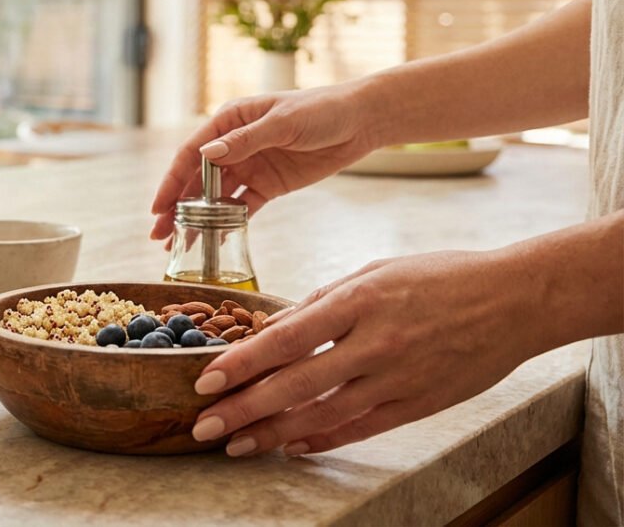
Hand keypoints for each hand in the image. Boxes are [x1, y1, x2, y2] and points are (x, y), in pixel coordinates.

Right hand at [150, 83, 383, 239]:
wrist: (361, 121)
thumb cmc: (321, 109)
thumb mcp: (283, 122)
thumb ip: (245, 140)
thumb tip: (207, 155)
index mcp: (230, 121)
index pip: (191, 154)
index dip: (171, 182)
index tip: (157, 208)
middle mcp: (234, 145)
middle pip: (196, 180)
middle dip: (176, 207)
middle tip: (158, 235)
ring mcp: (250, 166)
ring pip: (214, 198)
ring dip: (196, 220)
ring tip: (178, 244)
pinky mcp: (268, 185)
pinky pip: (241, 208)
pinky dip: (227, 224)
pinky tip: (213, 242)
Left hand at [188, 250, 545, 456]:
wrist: (516, 300)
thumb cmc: (440, 276)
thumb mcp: (374, 272)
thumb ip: (321, 302)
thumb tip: (274, 327)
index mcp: (357, 302)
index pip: (285, 339)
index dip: (241, 363)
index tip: (206, 380)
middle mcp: (374, 344)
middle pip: (294, 384)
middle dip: (243, 408)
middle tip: (204, 426)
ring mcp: (397, 379)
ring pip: (322, 415)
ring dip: (273, 434)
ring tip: (237, 445)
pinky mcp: (418, 404)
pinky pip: (360, 428)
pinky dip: (322, 439)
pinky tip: (292, 447)